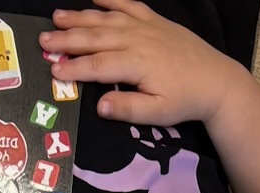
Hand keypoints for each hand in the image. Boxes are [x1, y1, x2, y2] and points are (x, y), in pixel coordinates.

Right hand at [43, 0, 243, 124]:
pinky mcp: (153, 20)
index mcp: (136, 64)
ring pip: (105, 19)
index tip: (53, 70)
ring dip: (79, 18)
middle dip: (66, 40)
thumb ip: (128, 109)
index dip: (73, 68)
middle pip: (95, 38)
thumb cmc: (185, 100)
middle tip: (43, 41)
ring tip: (57, 17)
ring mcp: (145, 26)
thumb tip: (100, 106)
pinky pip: (127, 4)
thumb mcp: (158, 114)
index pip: (97, 66)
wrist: (216, 80)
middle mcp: (137, 40)